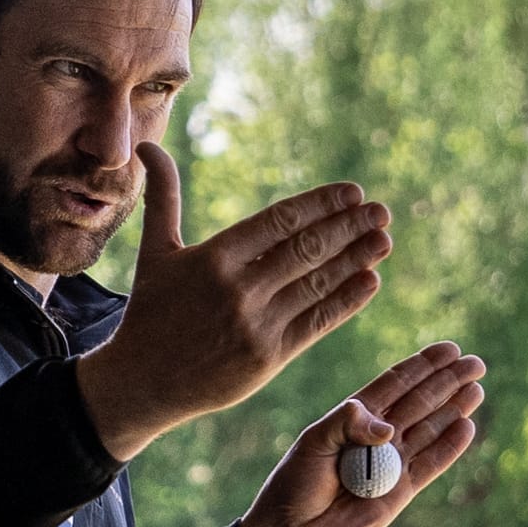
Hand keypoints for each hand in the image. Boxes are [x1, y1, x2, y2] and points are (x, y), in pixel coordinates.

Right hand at [75, 141, 392, 460]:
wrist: (143, 381)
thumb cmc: (150, 311)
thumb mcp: (154, 251)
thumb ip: (163, 197)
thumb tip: (148, 145)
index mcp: (214, 258)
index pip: (280, 221)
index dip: (321, 204)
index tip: (352, 192)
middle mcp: (238, 289)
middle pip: (306, 249)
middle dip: (349, 227)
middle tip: (381, 210)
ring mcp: (256, 325)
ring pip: (317, 284)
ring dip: (356, 259)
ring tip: (384, 239)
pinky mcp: (269, 358)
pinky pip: (317, 323)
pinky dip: (346, 301)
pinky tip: (370, 281)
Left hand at [238, 340, 484, 526]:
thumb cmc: (297, 481)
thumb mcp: (314, 442)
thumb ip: (347, 425)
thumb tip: (387, 426)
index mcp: (355, 417)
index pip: (395, 384)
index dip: (422, 366)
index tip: (448, 349)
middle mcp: (378, 436)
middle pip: (420, 402)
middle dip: (447, 382)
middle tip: (475, 363)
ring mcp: (393, 462)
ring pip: (430, 429)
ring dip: (454, 408)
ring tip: (477, 388)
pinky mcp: (402, 490)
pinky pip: (431, 464)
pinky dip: (450, 447)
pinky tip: (467, 426)